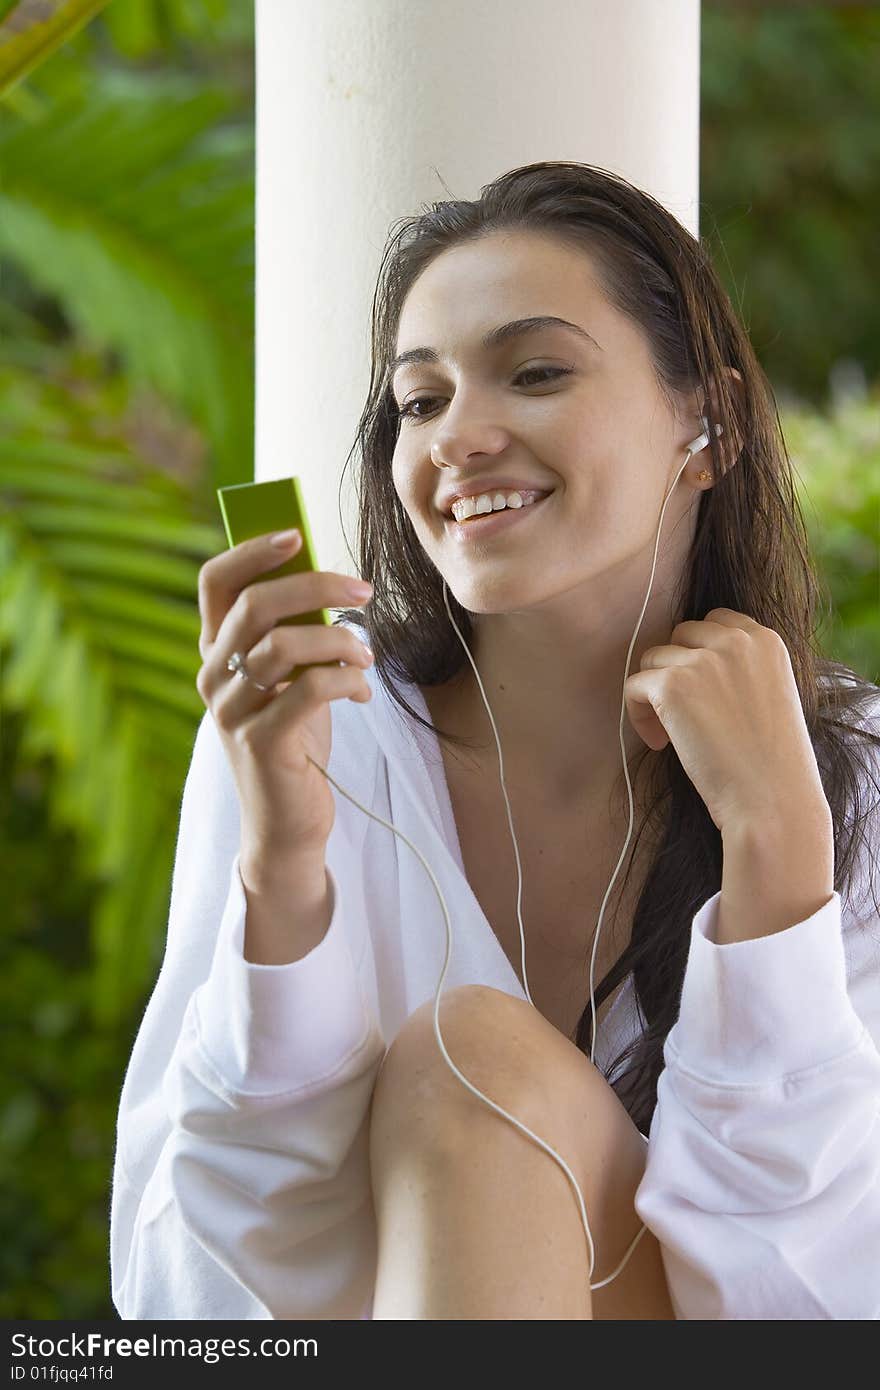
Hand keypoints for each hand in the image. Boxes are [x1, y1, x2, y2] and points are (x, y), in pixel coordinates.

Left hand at [622, 608, 830, 834]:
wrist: (772, 800)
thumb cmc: (773, 763)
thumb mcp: (772, 696)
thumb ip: (741, 669)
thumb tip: (692, 664)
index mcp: (766, 641)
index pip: (716, 621)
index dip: (699, 652)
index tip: (700, 689)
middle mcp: (735, 641)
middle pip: (680, 634)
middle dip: (674, 669)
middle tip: (682, 712)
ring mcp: (702, 660)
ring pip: (652, 659)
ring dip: (654, 693)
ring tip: (672, 733)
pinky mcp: (672, 685)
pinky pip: (634, 686)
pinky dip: (638, 715)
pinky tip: (660, 744)